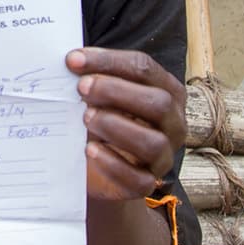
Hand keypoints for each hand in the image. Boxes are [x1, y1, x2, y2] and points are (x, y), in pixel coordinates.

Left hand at [66, 47, 185, 200]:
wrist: (98, 169)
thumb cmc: (102, 119)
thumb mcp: (101, 96)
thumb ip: (93, 79)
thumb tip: (70, 61)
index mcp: (167, 91)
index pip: (144, 68)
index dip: (108, 61)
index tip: (73, 60)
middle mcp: (173, 123)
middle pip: (158, 103)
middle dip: (116, 91)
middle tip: (81, 88)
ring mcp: (163, 156)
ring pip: (152, 142)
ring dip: (116, 126)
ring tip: (85, 118)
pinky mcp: (147, 184)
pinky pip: (139, 179)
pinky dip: (113, 164)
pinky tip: (90, 150)